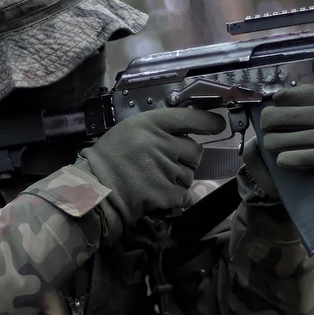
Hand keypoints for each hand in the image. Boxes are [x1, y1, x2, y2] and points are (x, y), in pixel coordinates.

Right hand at [78, 108, 226, 238]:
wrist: (94, 189)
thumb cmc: (109, 158)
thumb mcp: (130, 131)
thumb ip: (158, 131)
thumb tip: (188, 138)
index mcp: (150, 124)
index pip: (188, 117)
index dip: (207, 122)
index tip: (218, 125)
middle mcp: (160, 143)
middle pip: (195, 151)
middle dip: (188, 159)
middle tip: (169, 164)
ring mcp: (165, 169)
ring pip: (190, 175)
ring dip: (179, 179)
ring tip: (156, 179)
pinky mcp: (166, 193)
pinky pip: (186, 195)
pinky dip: (178, 197)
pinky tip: (160, 194)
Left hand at [241, 84, 313, 198]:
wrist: (294, 174)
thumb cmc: (287, 138)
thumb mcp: (281, 119)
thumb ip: (280, 107)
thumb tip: (278, 97)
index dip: (295, 95)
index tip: (276, 100)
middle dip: (284, 118)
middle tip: (264, 126)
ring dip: (289, 140)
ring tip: (270, 144)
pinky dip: (301, 158)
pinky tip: (282, 160)